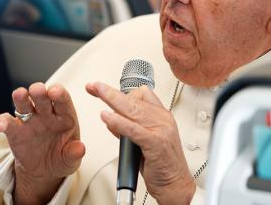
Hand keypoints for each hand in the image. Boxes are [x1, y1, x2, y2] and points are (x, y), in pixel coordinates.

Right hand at [0, 83, 84, 204]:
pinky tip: (0, 125)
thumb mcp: (70, 159)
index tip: (55, 91)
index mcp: (64, 115)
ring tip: (19, 94)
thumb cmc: (62, 158)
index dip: (59, 93)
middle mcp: (46, 113)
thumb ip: (74, 153)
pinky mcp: (14, 130)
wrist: (44, 171)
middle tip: (37, 89)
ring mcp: (29, 119)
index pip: (62, 99)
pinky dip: (2, 121)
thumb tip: (80, 148)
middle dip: (39, 91)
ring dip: (21, 97)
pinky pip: (7, 123)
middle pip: (42, 97)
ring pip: (24, 103)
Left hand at [86, 82, 194, 204]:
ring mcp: (160, 129)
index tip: (103, 89)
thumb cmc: (162, 166)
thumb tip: (111, 120)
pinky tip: (106, 117)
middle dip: (110, 91)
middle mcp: (162, 119)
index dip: (121, 90)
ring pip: (132, 109)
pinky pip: (133, 128)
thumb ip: (130, 129)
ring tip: (97, 91)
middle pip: (134, 98)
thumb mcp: (145, 142)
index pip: (141, 94)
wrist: (176, 185)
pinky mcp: (155, 142)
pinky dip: (118, 122)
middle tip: (94, 86)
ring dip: (112, 98)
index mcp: (162, 116)